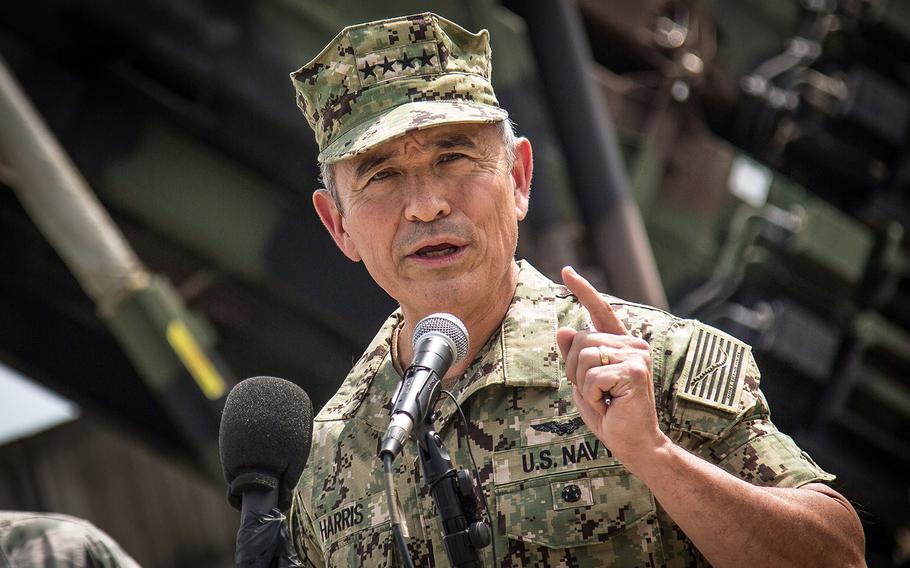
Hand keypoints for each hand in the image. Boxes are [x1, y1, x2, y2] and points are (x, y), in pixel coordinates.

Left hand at [556, 266, 667, 468]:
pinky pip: (593, 376)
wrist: (635, 444)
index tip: (566, 270)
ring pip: (583, 357)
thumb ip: (575, 356)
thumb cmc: (610, 414)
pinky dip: (592, 395)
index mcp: (622, 344)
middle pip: (580, 340)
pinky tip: (610, 404)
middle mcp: (633, 344)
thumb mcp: (584, 382)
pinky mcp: (635, 371)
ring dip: (584, 385)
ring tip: (603, 399)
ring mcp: (636, 355)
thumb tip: (564, 328)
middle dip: (575, 371)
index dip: (583, 290)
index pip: (600, 310)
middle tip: (595, 393)